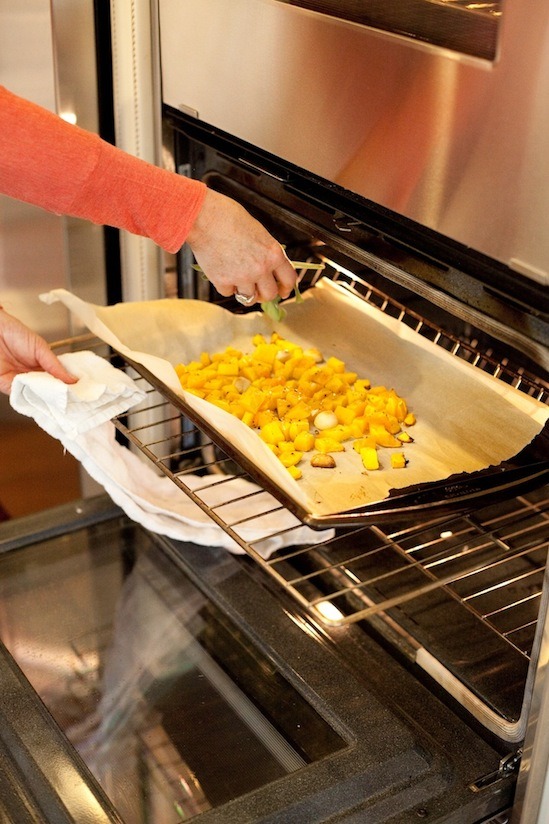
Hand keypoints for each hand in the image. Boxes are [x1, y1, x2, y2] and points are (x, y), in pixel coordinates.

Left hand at [0, 308, 76, 394]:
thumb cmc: (14, 333)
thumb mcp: (41, 348)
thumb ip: (55, 365)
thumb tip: (71, 379)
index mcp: (42, 366)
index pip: (57, 380)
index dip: (66, 387)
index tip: (76, 392)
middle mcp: (32, 375)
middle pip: (47, 391)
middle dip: (56, 395)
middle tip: (68, 398)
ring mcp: (21, 381)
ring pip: (36, 396)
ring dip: (44, 398)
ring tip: (55, 398)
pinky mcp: (8, 386)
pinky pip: (21, 396)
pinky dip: (30, 398)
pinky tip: (39, 396)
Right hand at [186, 189, 296, 303]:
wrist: (204, 218)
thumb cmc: (228, 217)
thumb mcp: (258, 232)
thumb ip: (266, 251)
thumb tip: (270, 266)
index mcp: (273, 254)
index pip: (289, 279)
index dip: (286, 288)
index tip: (283, 291)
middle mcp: (260, 268)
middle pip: (270, 294)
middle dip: (265, 294)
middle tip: (259, 290)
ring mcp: (242, 277)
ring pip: (249, 298)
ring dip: (244, 291)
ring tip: (237, 278)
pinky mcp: (223, 282)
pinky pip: (228, 292)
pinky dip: (226, 285)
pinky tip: (222, 271)